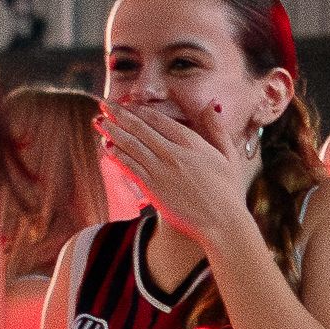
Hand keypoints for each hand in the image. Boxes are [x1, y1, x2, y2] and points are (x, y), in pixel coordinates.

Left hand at [96, 98, 255, 252]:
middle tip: (105, 104)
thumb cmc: (229, 193)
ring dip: (113, 132)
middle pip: (140, 128)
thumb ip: (218, 129)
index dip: (141, 110)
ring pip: (130, 145)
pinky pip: (130, 166)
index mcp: (192, 143)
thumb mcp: (230, 157)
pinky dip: (117, 155)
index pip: (159, 120)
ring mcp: (160, 171)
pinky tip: (107, 148)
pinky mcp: (152, 188)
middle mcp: (173, 153)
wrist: (222, 225)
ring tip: (100, 122)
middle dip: (120, 115)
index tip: (129, 103)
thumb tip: (212, 103)